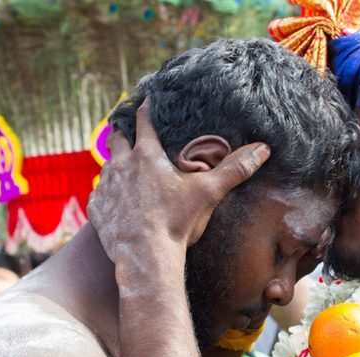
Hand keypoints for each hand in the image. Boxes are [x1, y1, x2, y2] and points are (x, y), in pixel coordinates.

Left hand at [88, 98, 270, 260]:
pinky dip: (106, 195)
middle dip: (122, 133)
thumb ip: (234, 170)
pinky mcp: (97, 209)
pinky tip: (113, 201)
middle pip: (117, 138)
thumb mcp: (208, 193)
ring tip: (122, 168)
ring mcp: (106, 187)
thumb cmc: (176, 222)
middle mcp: (121, 165)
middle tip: (126, 131)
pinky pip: (98, 196)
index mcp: (147, 155)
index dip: (145, 107)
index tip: (145, 98)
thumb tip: (262, 149)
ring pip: (106, 166)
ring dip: (114, 165)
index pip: (144, 120)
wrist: (145, 255)